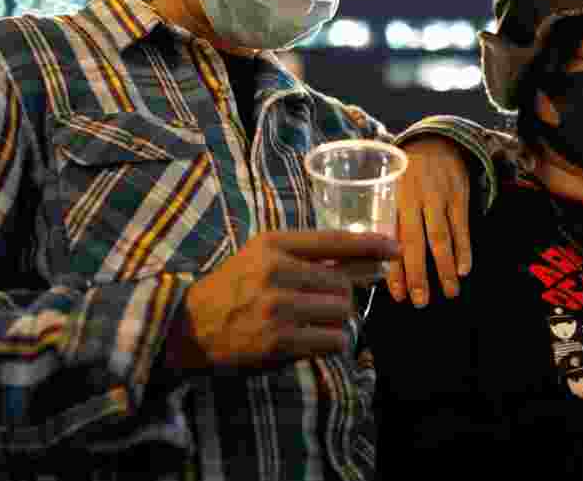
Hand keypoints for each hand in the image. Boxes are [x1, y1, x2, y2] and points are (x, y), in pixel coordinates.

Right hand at [165, 230, 398, 370]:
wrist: (188, 327)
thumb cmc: (232, 289)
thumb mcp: (262, 258)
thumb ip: (308, 257)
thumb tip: (366, 262)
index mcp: (273, 244)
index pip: (333, 240)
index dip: (369, 244)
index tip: (394, 247)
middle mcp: (276, 271)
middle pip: (343, 282)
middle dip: (344, 295)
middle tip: (327, 303)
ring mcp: (278, 307)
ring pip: (341, 311)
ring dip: (337, 320)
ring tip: (313, 322)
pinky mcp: (279, 340)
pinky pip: (332, 339)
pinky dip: (332, 342)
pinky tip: (315, 340)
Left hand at [387, 136, 471, 305]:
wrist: (436, 141)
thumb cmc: (404, 174)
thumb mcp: (386, 187)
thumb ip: (380, 217)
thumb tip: (370, 260)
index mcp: (389, 198)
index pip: (389, 239)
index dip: (393, 268)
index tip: (397, 295)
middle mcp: (412, 197)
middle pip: (414, 241)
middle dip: (417, 274)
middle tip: (420, 301)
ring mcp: (437, 196)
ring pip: (441, 237)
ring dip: (445, 267)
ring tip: (449, 292)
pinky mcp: (458, 195)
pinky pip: (462, 226)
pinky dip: (464, 248)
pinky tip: (463, 269)